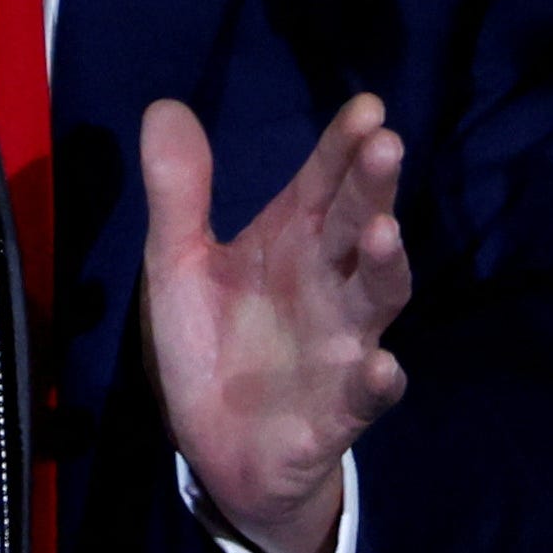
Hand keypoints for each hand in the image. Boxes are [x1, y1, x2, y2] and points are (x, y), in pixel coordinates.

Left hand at [140, 93, 409, 552]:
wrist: (215, 446)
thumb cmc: (210, 340)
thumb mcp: (177, 260)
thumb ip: (177, 191)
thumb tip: (164, 106)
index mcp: (293, 239)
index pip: (325, 181)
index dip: (344, 145)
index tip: (368, 107)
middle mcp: (328, 283)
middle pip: (358, 226)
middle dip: (372, 188)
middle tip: (385, 145)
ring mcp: (339, 347)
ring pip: (374, 301)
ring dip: (387, 269)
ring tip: (387, 233)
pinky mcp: (333, 414)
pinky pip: (362, 399)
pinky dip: (376, 384)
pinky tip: (383, 366)